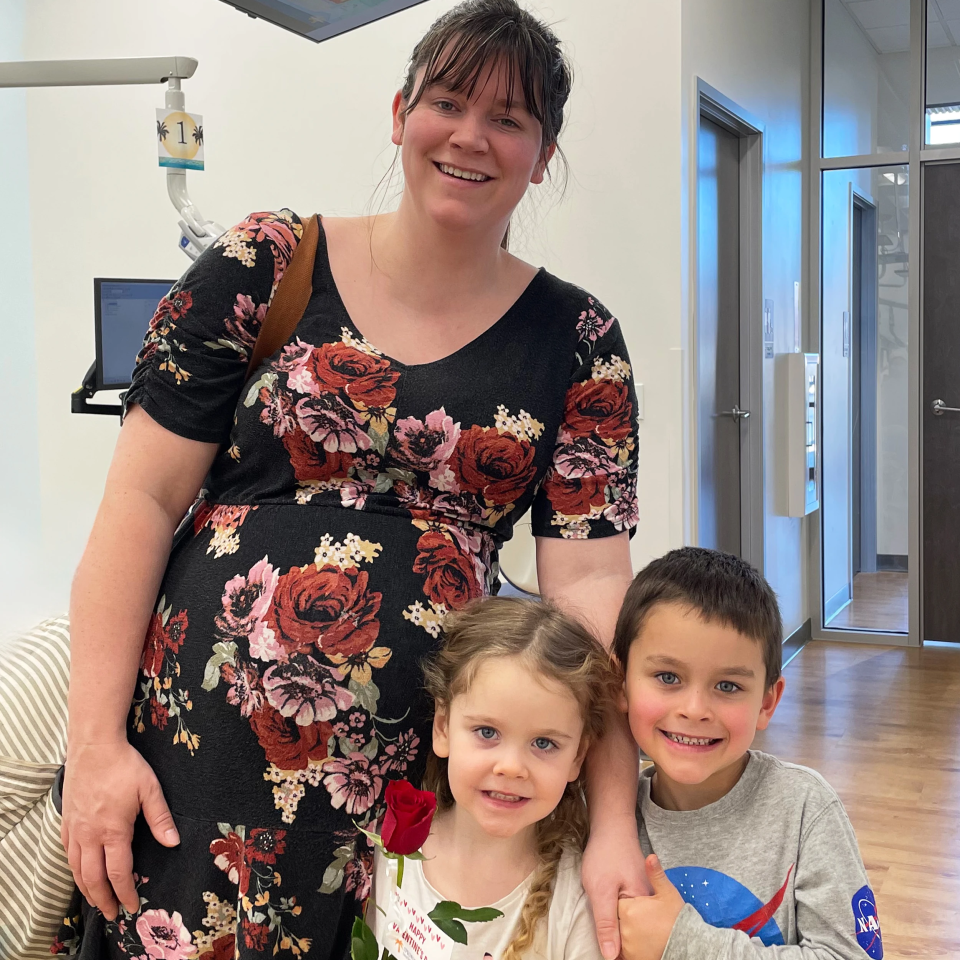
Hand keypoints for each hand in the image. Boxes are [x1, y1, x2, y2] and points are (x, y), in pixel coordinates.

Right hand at [60, 740, 179, 919]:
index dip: (125, 891)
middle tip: (112, 913)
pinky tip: (80, 872)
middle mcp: (90, 835)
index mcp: (113, 830)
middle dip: (103, 899)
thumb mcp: (150, 789)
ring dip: (86, 889)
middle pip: (92, 878)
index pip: (118, 871)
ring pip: (76, 869)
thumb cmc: (125, 765)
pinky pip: (67, 853)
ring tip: (96, 901)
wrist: (94, 746)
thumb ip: (160, 818)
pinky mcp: (66, 821)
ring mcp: (75, 829)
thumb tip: (173, 842)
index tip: (131, 905)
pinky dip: (74, 869)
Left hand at [581, 813, 648, 959]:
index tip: (609, 954)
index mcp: (644, 907)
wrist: (612, 827)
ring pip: (634, 926)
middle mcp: (650, 904)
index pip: (632, 942)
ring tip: (609, 922)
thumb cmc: (605, 855)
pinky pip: (635, 915)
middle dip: (621, 940)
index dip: (619, 949)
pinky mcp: (641, 892)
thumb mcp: (600, 890)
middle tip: (605, 933)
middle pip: (635, 935)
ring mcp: (647, 897)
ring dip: (621, 929)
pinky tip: (615, 914)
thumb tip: (610, 956)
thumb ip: (606, 922)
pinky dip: (624, 919)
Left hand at [617, 856, 684, 959]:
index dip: (621, 903)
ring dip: (626, 933)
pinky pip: (624, 952)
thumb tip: (652, 856)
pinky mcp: (636, 959)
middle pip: (616, 921)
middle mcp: (625, 930)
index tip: (630, 901)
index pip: (616, 905)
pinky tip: (641, 939)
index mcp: (629, 910)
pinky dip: (629, 947)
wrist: (689, 943)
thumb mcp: (668, 892)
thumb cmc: (678, 916)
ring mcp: (630, 949)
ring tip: (642, 928)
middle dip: (623, 918)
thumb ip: (655, 874)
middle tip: (640, 916)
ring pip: (620, 937)